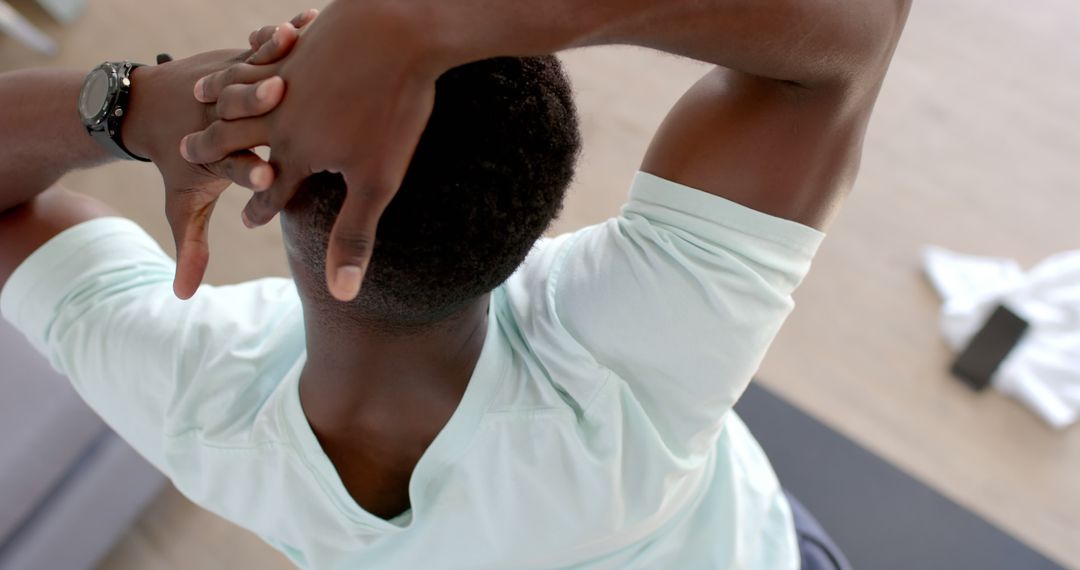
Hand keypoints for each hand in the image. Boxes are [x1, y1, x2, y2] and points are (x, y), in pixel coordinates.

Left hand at [124, 11, 315, 298]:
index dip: (248, 168)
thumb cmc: (177, 160)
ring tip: (296, 41)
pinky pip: (265, 44)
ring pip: (253, 68)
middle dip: (260, 103)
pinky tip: (308, 19)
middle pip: (245, 111)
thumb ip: (191, 247)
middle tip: (282, 94)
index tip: (267, 173)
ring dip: (274, 56)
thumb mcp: (183, 203)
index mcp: (216, 156)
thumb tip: (182, 298)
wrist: (148, 105)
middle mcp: (224, 117)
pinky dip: (284, 33)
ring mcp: (234, 83)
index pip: (234, 165)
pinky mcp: (243, 58)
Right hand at [183, 1, 446, 300]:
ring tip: (202, 98)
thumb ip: (352, 237)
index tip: (248, 221)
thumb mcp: (376, 182)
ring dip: (221, 95)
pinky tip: (253, 47)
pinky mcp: (300, 42)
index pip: (271, 190)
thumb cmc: (392, 109)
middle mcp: (279, 115)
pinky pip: (266, 50)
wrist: (398, 32)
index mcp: (295, 152)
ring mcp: (287, 74)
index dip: (262, 208)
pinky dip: (254, 52)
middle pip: (236, 136)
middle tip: (188, 151)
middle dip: (215, 148)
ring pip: (240, 89)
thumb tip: (342, 296)